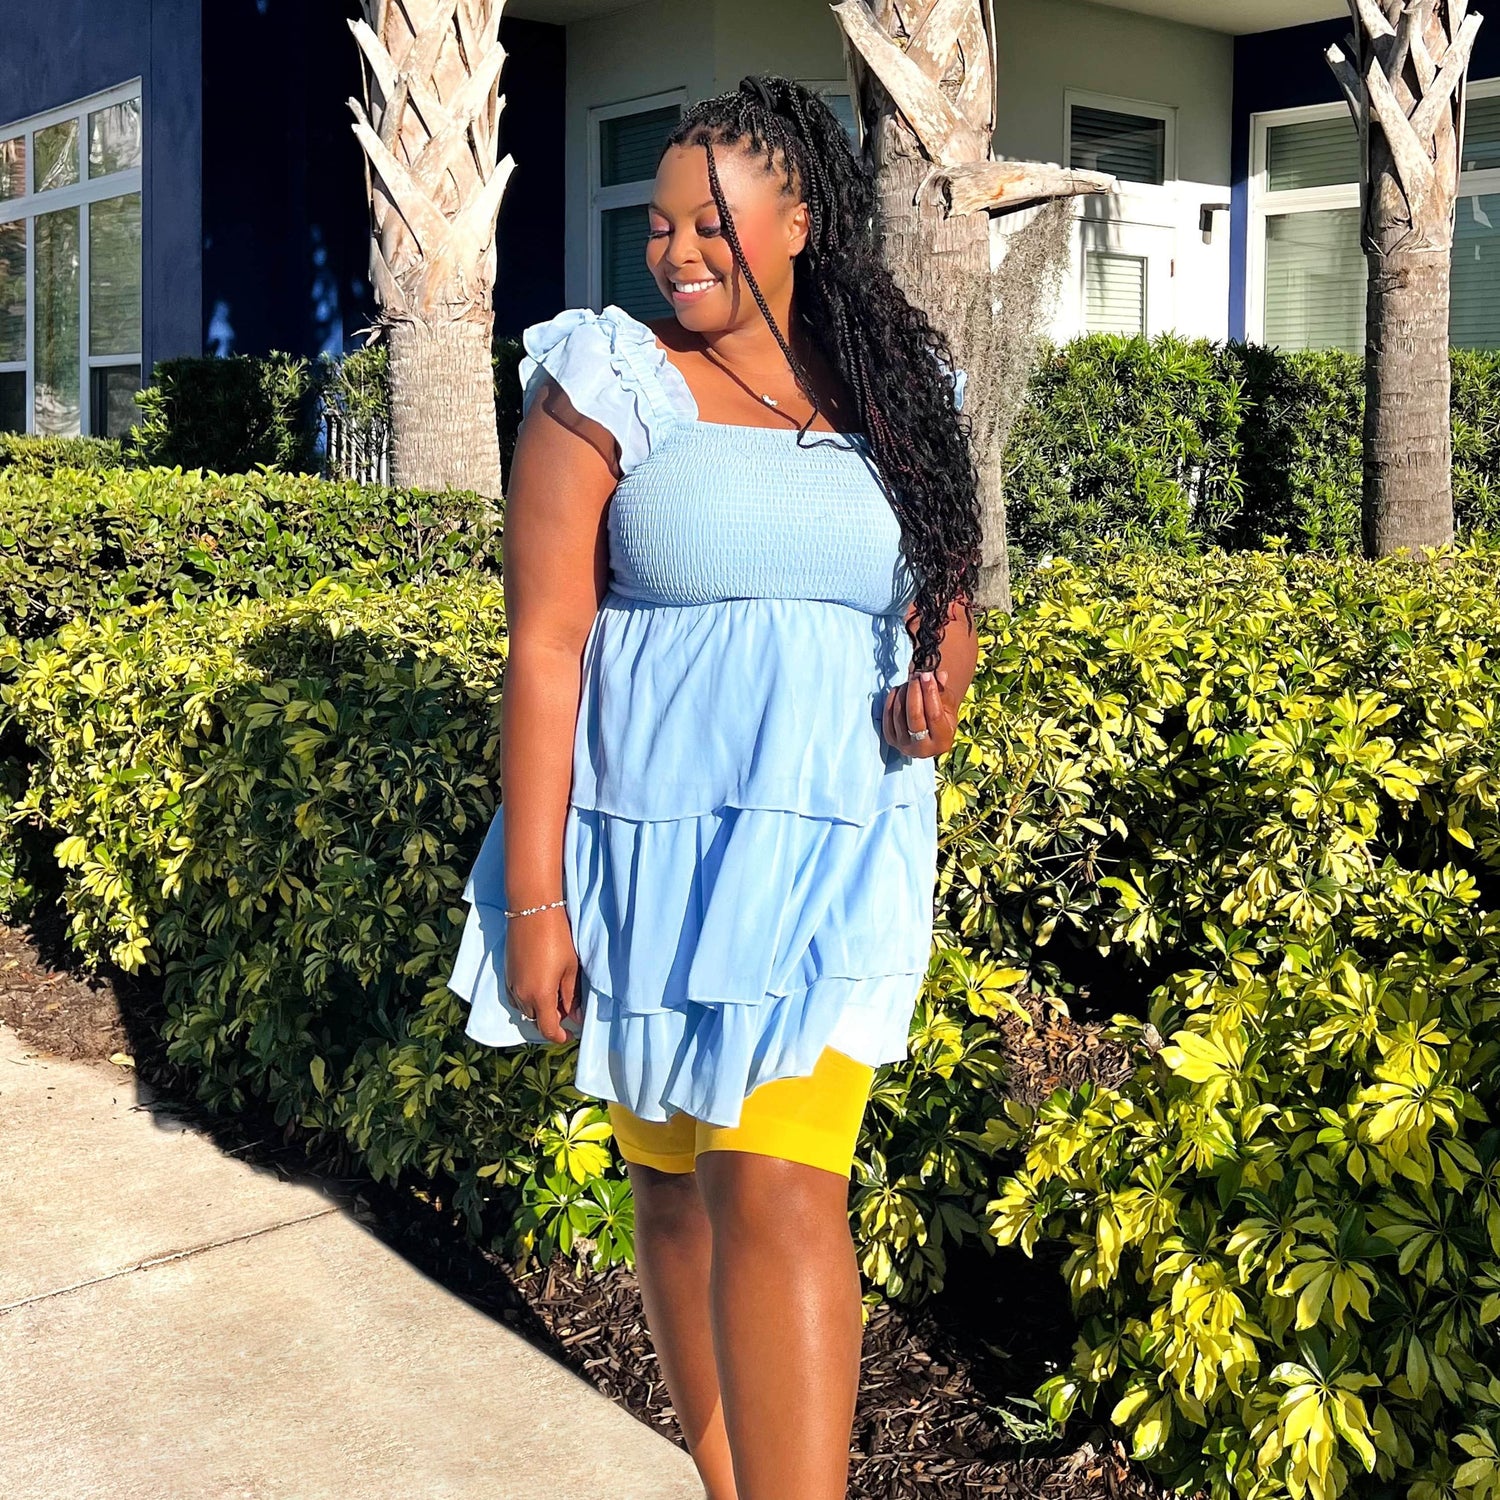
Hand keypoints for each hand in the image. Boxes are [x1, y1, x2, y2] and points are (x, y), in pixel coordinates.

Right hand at [505, 909, 581, 1044]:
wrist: (532, 911)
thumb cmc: (557, 938)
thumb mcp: (570, 968)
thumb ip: (572, 996)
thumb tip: (575, 1016)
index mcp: (540, 996)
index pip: (548, 1029)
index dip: (560, 1036)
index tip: (571, 1034)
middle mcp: (522, 995)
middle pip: (536, 1020)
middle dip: (552, 1021)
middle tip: (568, 1009)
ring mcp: (512, 984)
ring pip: (525, 1009)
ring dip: (539, 1009)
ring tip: (556, 996)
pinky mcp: (507, 973)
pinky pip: (516, 997)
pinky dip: (528, 999)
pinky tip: (540, 987)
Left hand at [881, 667, 956, 758]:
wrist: (928, 731)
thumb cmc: (942, 716)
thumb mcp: (948, 705)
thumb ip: (943, 690)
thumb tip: (938, 675)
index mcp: (942, 741)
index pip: (935, 715)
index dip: (930, 693)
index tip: (926, 675)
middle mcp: (923, 749)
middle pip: (914, 717)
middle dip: (914, 692)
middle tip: (916, 676)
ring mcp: (904, 745)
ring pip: (899, 715)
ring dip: (903, 693)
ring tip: (910, 682)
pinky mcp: (890, 739)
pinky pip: (887, 716)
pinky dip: (891, 700)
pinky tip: (898, 690)